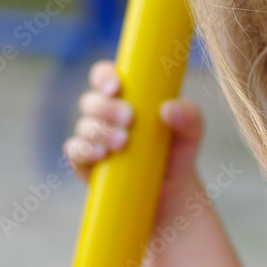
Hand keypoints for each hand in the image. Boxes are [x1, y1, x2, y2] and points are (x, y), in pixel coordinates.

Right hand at [63, 60, 204, 203]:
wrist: (170, 191)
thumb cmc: (177, 151)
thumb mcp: (191, 133)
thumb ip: (189, 116)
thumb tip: (169, 109)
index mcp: (126, 97)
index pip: (105, 76)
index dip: (105, 76)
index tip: (116, 86)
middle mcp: (105, 114)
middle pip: (91, 101)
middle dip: (106, 107)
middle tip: (129, 118)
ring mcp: (93, 137)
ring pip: (84, 125)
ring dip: (100, 131)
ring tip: (123, 142)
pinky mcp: (85, 162)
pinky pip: (74, 151)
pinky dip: (84, 150)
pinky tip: (100, 154)